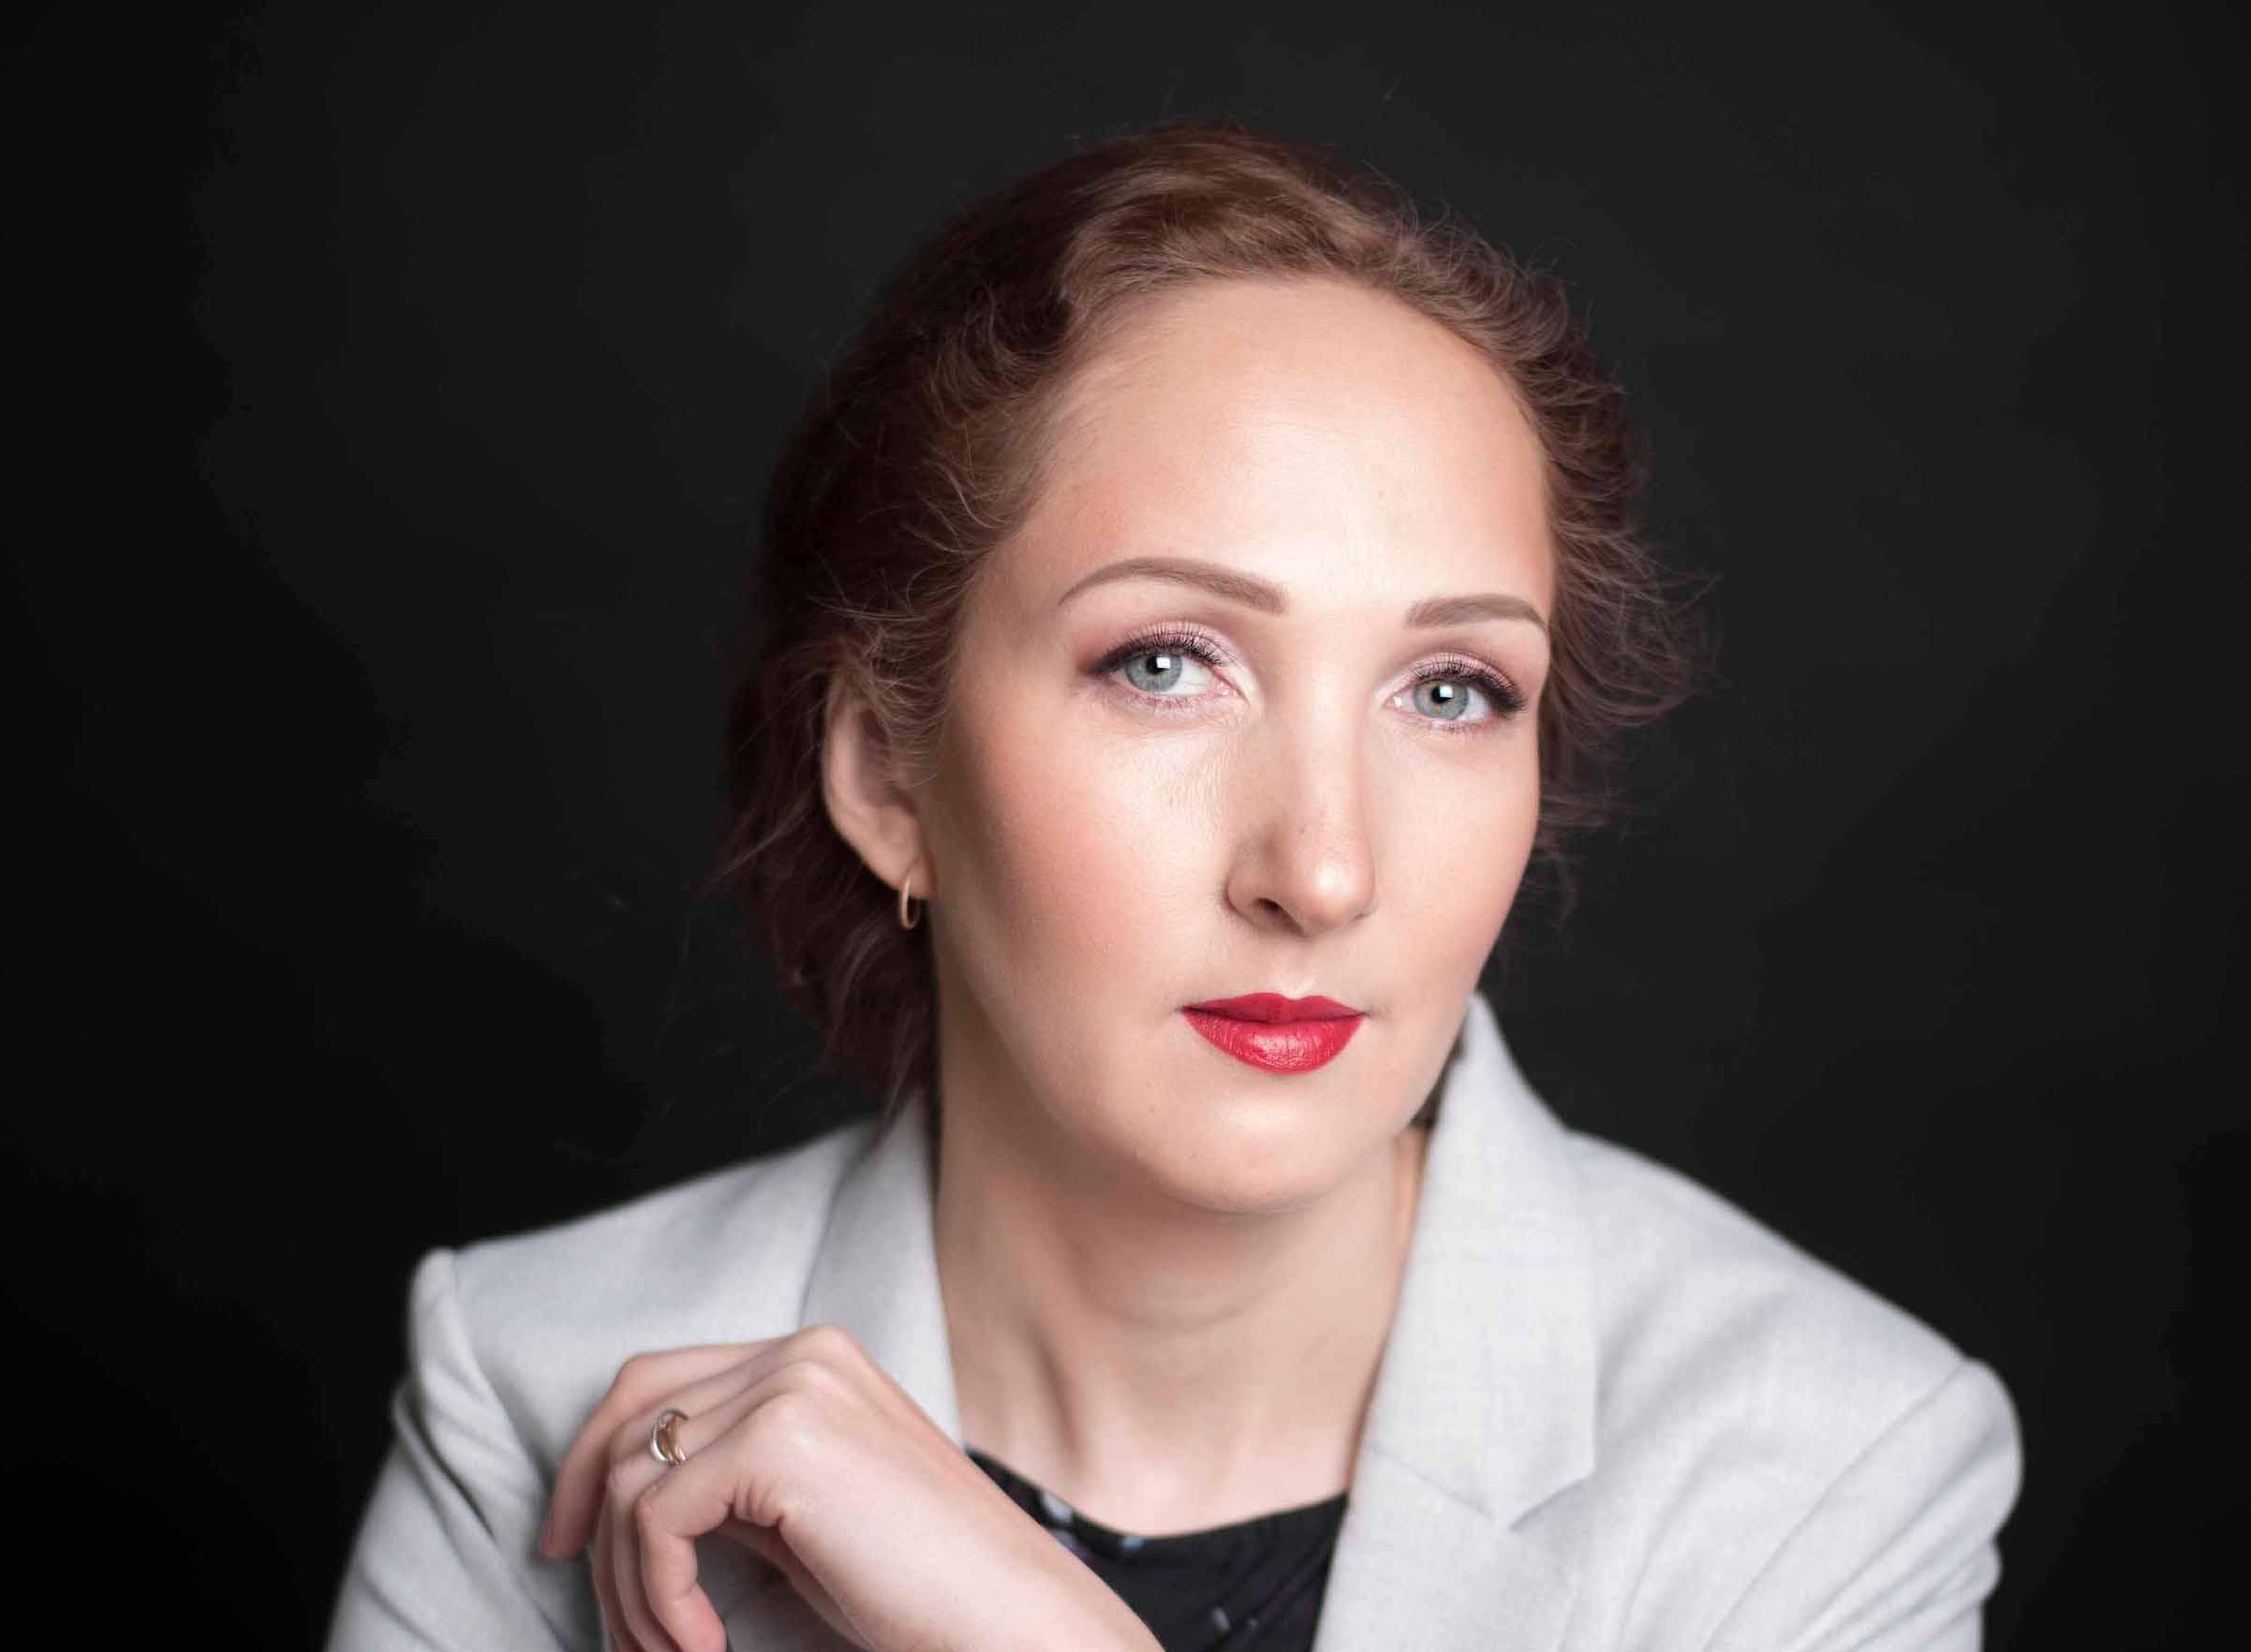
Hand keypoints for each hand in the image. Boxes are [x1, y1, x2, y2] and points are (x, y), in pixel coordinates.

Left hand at [537, 1323, 1159, 1651]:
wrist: (1009, 1618)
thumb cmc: (921, 1586)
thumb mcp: (810, 1511)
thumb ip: (737, 1479)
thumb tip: (629, 1506)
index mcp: (813, 1356)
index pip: (657, 1380)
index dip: (589, 1457)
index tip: (564, 1541)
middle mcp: (801, 1352)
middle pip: (630, 1417)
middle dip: (586, 1522)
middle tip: (597, 1618)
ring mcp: (793, 1387)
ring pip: (632, 1476)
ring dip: (628, 1585)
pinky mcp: (782, 1442)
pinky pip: (657, 1519)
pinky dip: (658, 1597)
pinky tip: (703, 1647)